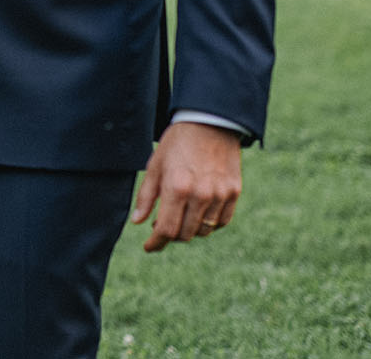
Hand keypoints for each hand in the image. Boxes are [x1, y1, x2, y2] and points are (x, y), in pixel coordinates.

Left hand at [133, 121, 242, 251]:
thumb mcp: (155, 165)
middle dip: (171, 235)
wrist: (210, 123)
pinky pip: (222, 222)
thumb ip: (146, 196)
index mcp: (177, 187)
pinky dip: (209, 224)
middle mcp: (200, 194)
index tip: (149, 247)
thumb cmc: (177, 143)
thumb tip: (137, 223)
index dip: (156, 243)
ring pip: (203, 230)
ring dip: (190, 230)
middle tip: (162, 226)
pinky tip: (199, 214)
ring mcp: (220, 194)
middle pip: (185, 234)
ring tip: (180, 218)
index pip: (166, 229)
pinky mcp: (233, 192)